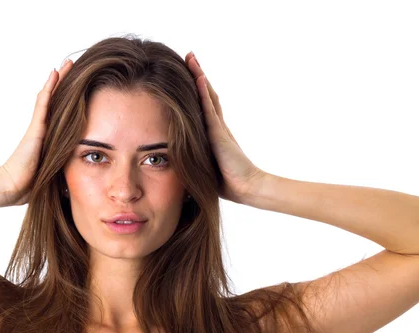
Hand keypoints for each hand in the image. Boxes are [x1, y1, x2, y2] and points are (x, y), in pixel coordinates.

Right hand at [0, 59, 73, 205]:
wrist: (14, 186)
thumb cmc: (30, 184)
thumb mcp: (53, 171)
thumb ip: (62, 165)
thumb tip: (78, 171)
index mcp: (49, 136)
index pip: (60, 112)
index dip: (68, 98)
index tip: (79, 85)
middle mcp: (43, 127)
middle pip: (56, 99)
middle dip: (64, 82)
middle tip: (71, 64)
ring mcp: (38, 126)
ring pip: (50, 96)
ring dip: (59, 79)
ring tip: (67, 63)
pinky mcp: (36, 128)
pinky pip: (44, 103)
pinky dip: (50, 88)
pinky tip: (54, 74)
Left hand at [185, 52, 265, 203]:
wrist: (246, 187)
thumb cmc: (226, 182)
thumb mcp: (204, 167)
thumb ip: (195, 160)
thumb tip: (176, 164)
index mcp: (213, 133)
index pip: (203, 106)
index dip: (196, 90)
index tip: (186, 75)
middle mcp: (216, 125)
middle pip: (205, 94)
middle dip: (196, 75)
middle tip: (189, 57)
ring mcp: (218, 126)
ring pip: (207, 95)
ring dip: (199, 75)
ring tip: (191, 57)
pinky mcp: (218, 131)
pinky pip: (209, 107)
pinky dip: (202, 91)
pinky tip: (198, 76)